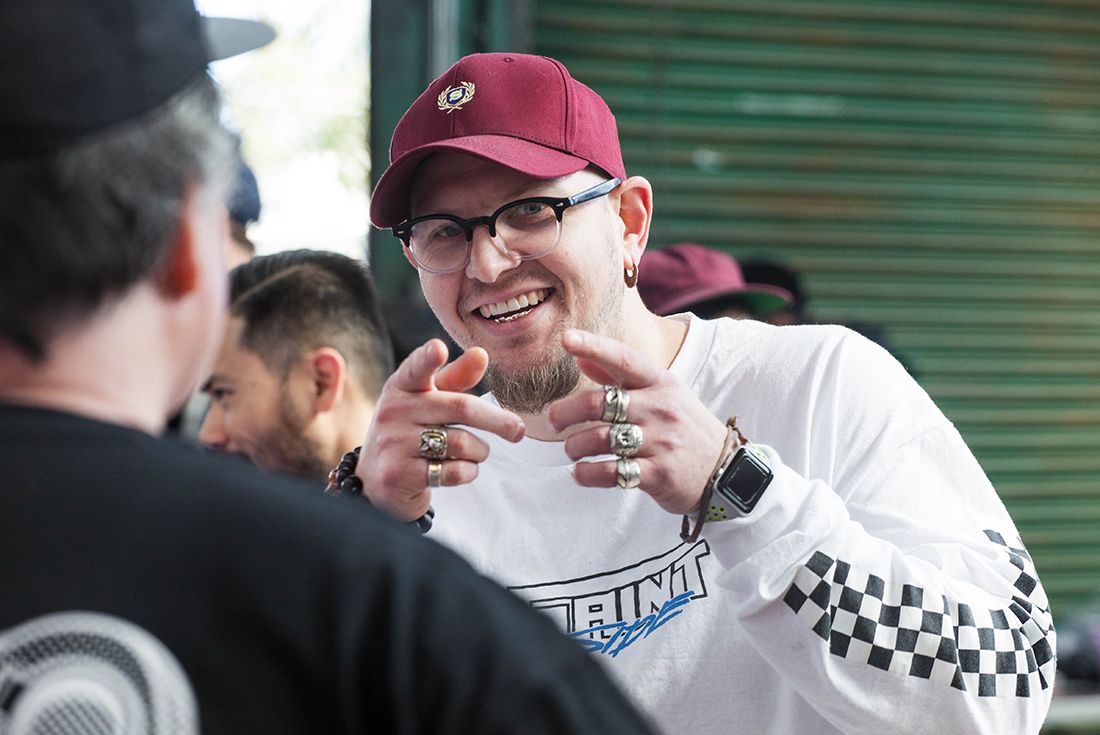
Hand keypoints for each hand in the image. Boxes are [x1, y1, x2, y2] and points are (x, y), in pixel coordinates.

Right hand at [356, 339, 524, 521]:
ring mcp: (393, 444)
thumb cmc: (410, 432)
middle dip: (497, 420)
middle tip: (519, 430)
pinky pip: (453, 471)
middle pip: (460, 407)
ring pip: (461, 442)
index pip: (416, 369)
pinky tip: (464, 469)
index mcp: (401, 387)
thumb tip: (481, 354)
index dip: (428, 359)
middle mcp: (393, 412)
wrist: (377, 483)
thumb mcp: (427, 401)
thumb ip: (455, 379)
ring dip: (480, 450)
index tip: (438, 348)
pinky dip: (469, 471)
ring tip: (477, 452)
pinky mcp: (399, 475)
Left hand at [547, 329, 726, 515]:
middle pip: (598, 403)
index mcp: (661, 384)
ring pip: (599, 439)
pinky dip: (587, 474)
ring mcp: (661, 442)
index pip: (625, 359)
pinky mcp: (658, 474)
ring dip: (574, 447)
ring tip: (572, 451)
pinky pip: (611, 472)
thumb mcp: (663, 395)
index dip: (594, 346)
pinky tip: (580, 472)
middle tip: (553, 422)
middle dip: (564, 412)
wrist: (727, 472)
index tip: (566, 339)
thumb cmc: (685, 429)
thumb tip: (581, 356)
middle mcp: (660, 409)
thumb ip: (620, 377)